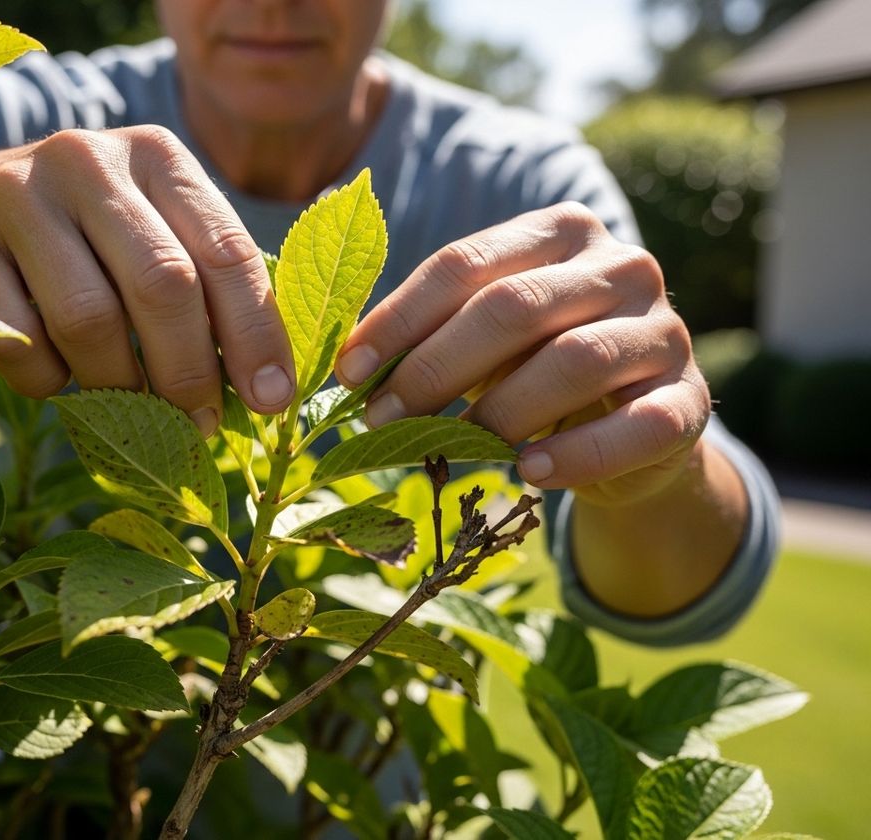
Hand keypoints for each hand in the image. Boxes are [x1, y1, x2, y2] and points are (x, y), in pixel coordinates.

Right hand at [0, 125, 295, 433]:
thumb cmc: (87, 241)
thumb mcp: (155, 236)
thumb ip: (208, 288)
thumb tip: (267, 388)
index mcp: (157, 155)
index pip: (226, 250)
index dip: (256, 334)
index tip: (272, 400)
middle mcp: (88, 160)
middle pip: (163, 284)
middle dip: (190, 371)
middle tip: (199, 423)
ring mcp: (14, 195)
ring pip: (91, 320)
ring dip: (119, 385)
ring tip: (128, 405)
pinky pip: (21, 344)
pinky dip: (49, 381)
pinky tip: (57, 372)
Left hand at [335, 202, 711, 504]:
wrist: (631, 425)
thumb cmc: (535, 369)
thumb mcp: (486, 339)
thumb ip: (433, 334)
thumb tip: (347, 367)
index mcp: (561, 232)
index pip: (466, 263)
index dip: (400, 318)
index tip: (348, 371)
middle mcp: (622, 267)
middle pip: (514, 307)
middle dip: (435, 367)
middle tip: (380, 419)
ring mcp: (664, 331)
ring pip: (575, 361)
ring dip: (498, 413)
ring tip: (447, 450)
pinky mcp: (690, 401)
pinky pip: (637, 427)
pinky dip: (577, 455)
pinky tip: (527, 474)